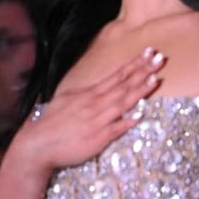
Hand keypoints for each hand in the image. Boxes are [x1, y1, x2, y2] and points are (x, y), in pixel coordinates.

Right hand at [9, 47, 164, 174]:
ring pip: (122, 103)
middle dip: (143, 71)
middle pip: (123, 85)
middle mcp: (94, 104)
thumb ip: (82, 96)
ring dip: (139, 91)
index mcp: (87, 94)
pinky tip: (140, 115)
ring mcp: (97, 120)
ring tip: (155, 79)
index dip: (134, 65)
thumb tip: (96, 92)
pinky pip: (116, 129)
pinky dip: (127, 121)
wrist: (38, 145)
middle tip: (160, 58)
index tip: (148, 53)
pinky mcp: (97, 138)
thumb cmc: (50, 123)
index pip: (116, 76)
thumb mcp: (64, 101)